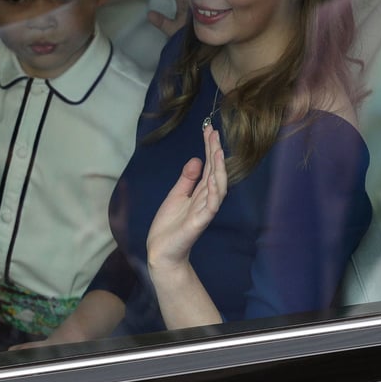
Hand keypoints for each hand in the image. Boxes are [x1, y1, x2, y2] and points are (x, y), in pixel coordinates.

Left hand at [146, 123, 227, 271]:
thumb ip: (187, 179)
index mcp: (200, 192)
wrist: (161, 252)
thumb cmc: (169, 227)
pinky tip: (214, 177)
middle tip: (214, 132)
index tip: (209, 129)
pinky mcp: (199, 223)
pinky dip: (214, 191)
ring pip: (218, 186)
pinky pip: (211, 206)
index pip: (208, 166)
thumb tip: (197, 159)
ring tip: (218, 151)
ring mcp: (204, 211)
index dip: (209, 147)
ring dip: (219, 169)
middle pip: (215, 172)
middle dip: (215, 152)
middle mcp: (206, 199)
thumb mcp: (176, 196)